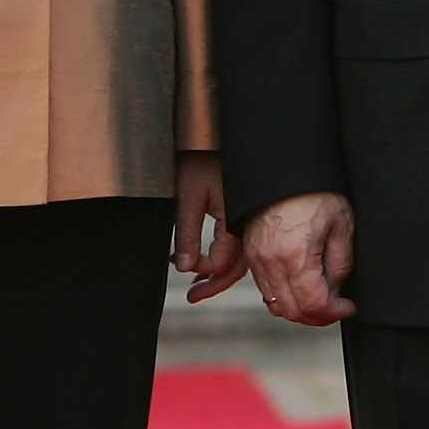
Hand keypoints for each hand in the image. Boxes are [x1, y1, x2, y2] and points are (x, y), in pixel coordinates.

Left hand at [174, 151, 247, 303]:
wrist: (211, 131)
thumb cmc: (197, 157)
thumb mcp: (187, 195)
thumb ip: (187, 234)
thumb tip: (184, 268)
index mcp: (237, 218)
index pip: (223, 262)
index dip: (201, 269)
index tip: (177, 264)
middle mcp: (249, 222)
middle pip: (238, 267)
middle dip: (214, 283)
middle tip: (192, 296)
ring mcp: (250, 219)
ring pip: (242, 259)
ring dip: (220, 273)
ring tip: (198, 286)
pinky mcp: (246, 213)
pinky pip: (241, 245)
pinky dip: (225, 258)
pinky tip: (208, 261)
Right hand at [242, 189, 356, 324]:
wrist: (285, 167)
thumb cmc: (314, 190)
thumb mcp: (341, 226)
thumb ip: (339, 265)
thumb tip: (335, 292)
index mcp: (295, 255)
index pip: (313, 305)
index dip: (335, 312)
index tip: (347, 307)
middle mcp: (270, 261)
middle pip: (292, 311)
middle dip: (318, 316)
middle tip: (337, 307)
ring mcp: (257, 259)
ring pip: (277, 304)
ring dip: (300, 308)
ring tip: (321, 297)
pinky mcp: (251, 254)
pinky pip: (266, 289)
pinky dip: (285, 296)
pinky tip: (302, 285)